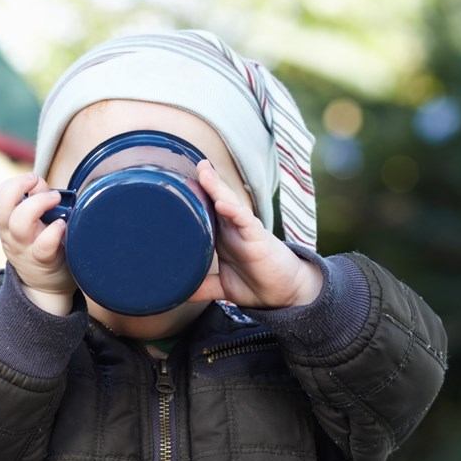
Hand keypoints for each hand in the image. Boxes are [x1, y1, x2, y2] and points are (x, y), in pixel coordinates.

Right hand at [0, 173, 75, 314]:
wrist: (46, 288)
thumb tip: (40, 184)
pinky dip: (53, 231)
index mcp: (7, 225)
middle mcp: (12, 236)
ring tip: (55, 198)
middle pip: (2, 208)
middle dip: (18, 187)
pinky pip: (44, 245)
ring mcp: (26, 249)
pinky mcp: (43, 260)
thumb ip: (36, 201)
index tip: (30, 179)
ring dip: (38, 203)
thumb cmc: (42, 247)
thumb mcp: (33, 224)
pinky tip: (62, 225)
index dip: (10, 185)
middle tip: (37, 181)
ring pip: (19, 223)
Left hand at [190, 160, 322, 307]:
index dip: (195, 195)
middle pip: (217, 200)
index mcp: (223, 236)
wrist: (284, 295)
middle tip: (193, 164)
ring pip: (230, 204)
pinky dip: (234, 212)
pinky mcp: (259, 240)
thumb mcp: (221, 286)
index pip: (206, 210)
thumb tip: (176, 294)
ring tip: (203, 172)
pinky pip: (246, 221)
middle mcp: (233, 229)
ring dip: (216, 188)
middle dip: (206, 181)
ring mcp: (246, 231)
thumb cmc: (254, 283)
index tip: (176, 183)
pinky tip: (222, 204)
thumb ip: (200, 288)